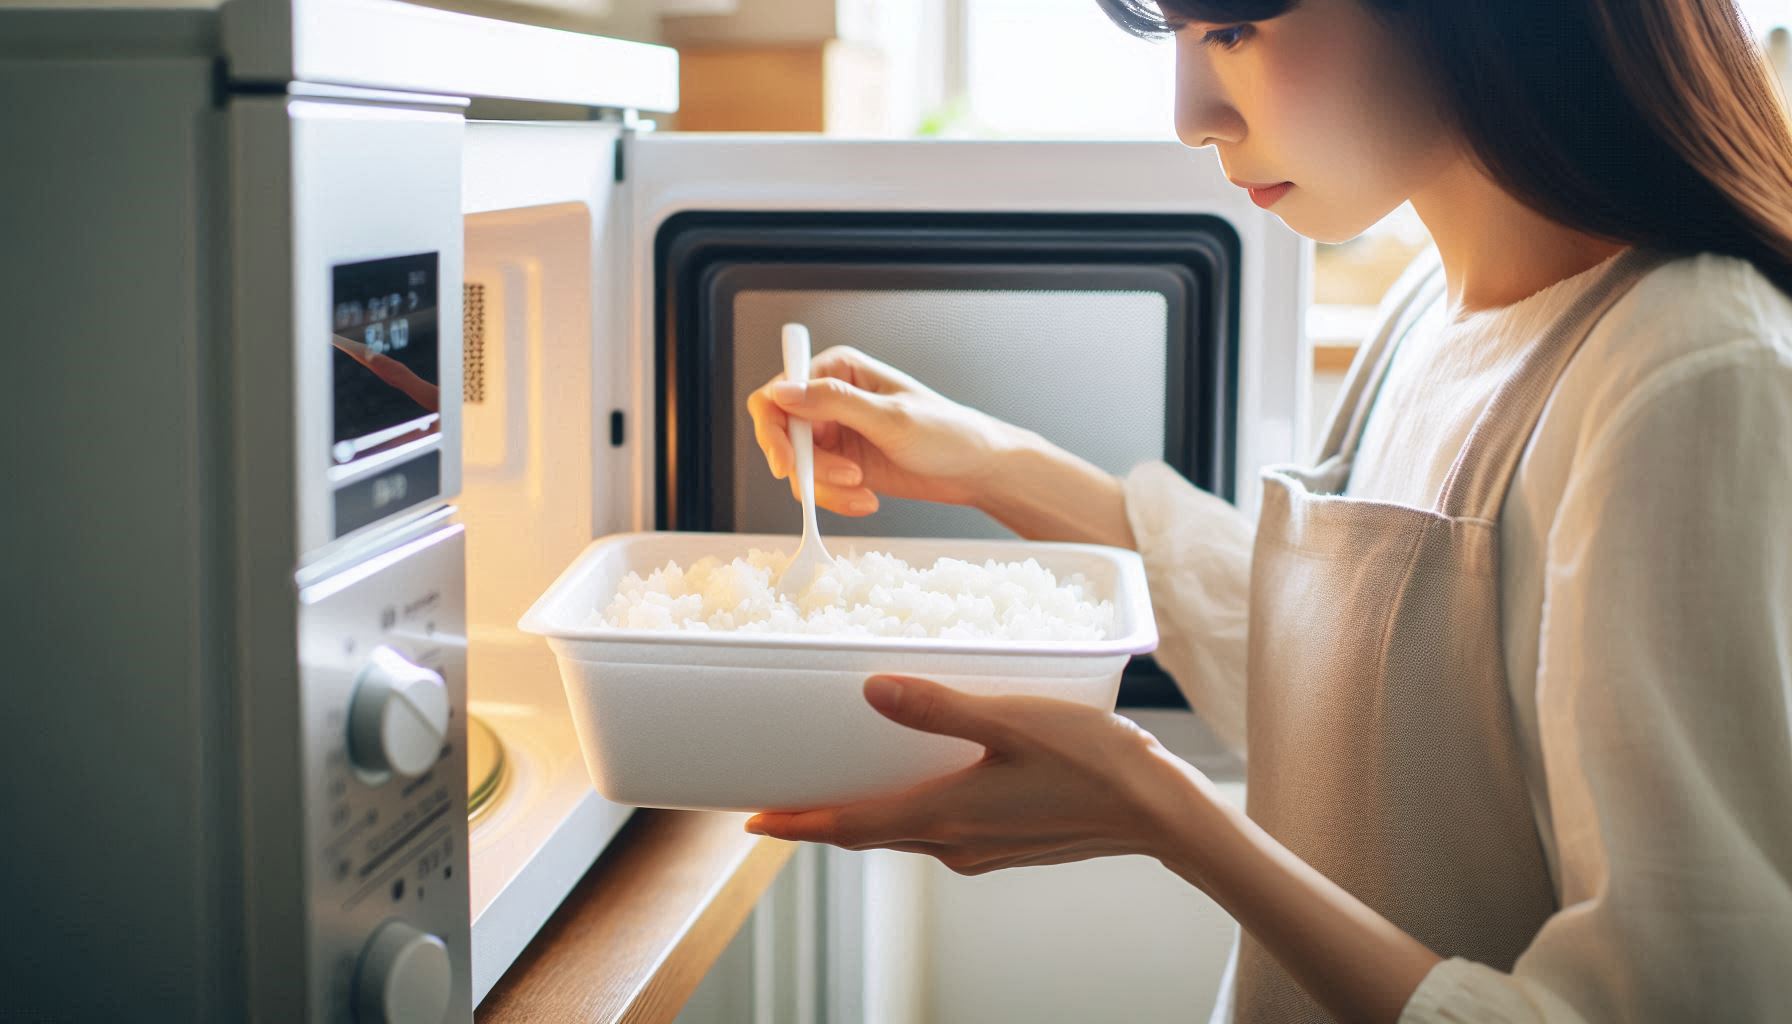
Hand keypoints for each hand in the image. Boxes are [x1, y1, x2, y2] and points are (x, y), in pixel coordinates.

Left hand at [743, 675, 1191, 874]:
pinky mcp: (1007, 846)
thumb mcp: (1012, 719)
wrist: (1159, 812)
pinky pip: (939, 832)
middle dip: (823, 821)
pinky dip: (910, 814)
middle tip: (784, 802)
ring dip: (867, 819)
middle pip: (869, 836)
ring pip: (905, 835)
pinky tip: (919, 785)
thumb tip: (872, 691)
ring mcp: (982, 849)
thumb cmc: (1093, 761)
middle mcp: (955, 843)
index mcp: (944, 815)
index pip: (850, 827)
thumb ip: (940, 706)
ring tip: (839, 790)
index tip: (754, 822)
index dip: (798, 825)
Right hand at [745, 346, 1023, 516]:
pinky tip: (868, 500)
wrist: (974, 469)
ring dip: (828, 487)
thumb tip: (782, 391)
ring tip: (865, 491)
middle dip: (809, 466)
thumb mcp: (890, 417)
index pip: (778, 394)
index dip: (773, 429)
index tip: (788, 463)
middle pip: (782, 435)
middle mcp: (828, 398)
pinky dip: (836, 499)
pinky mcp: (840, 464)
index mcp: (837, 369)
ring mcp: (833, 433)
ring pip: (799, 467)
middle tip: (844, 480)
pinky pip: (817, 487)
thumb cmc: (946, 432)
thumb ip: (834, 402)